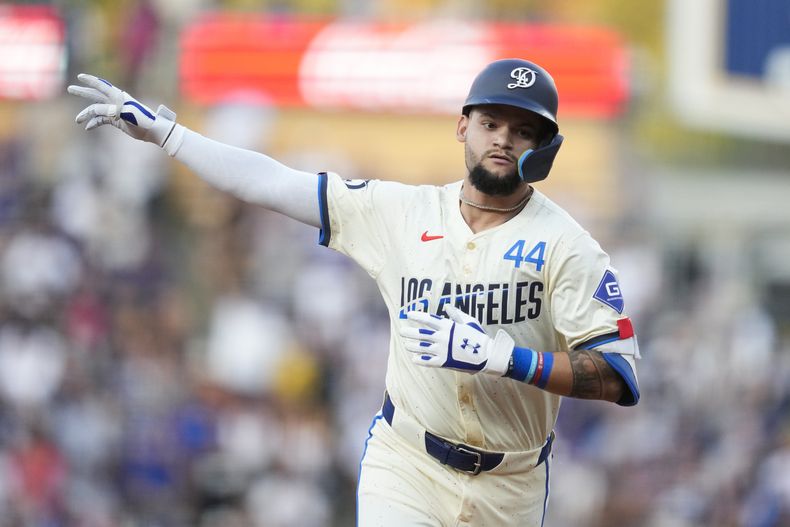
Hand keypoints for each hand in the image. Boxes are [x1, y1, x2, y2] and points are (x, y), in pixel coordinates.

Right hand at [67, 74, 176, 146]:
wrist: (152, 130)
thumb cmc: (141, 119)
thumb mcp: (125, 113)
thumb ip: (110, 110)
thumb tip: (94, 110)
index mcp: (118, 96)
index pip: (102, 86)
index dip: (90, 81)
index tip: (80, 76)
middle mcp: (115, 102)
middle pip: (95, 95)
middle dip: (83, 92)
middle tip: (70, 89)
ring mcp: (115, 111)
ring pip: (96, 110)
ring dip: (86, 114)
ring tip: (77, 120)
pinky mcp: (116, 120)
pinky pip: (102, 120)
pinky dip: (95, 123)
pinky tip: (88, 127)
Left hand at [399, 305, 513, 375]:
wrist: (487, 354)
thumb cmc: (478, 336)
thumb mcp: (468, 321)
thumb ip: (456, 314)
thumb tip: (446, 306)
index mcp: (448, 326)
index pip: (428, 319)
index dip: (417, 316)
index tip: (408, 314)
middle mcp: (442, 337)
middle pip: (421, 333)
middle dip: (410, 332)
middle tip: (402, 331)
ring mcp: (442, 350)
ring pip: (422, 347)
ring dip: (412, 345)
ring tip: (406, 344)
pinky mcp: (444, 362)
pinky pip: (428, 361)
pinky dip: (419, 359)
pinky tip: (413, 358)